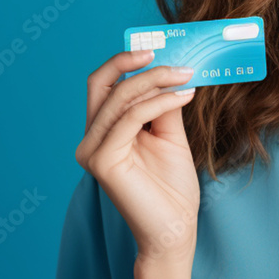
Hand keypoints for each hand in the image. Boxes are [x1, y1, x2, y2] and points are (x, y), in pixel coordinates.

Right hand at [75, 50, 200, 268]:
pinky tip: (184, 96)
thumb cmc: (172, 188)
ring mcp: (92, 150)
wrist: (175, 229)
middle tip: (170, 56)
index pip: (104, 85)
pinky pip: (130, 118)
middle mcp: (90, 139)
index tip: (157, 48)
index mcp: (102, 132)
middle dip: (135, 64)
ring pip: (119, 98)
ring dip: (156, 81)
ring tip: (188, 76)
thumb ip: (163, 106)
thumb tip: (170, 70)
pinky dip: (159, 101)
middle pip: (103, 84)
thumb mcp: (170, 136)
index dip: (125, 62)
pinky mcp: (102, 161)